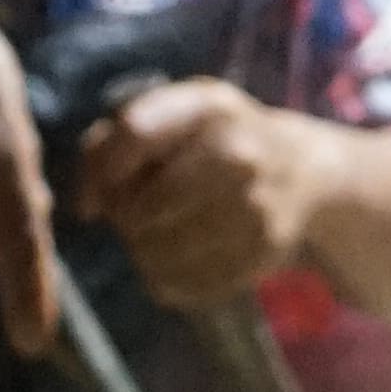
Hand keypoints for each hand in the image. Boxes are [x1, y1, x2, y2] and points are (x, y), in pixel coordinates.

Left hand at [70, 76, 316, 311]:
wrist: (305, 172)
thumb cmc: (215, 141)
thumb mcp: (171, 116)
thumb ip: (111, 144)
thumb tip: (85, 207)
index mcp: (208, 106)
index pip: (134, 132)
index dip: (102, 171)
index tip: (97, 195)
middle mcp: (238, 152)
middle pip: (144, 207)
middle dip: (125, 220)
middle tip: (132, 220)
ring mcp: (255, 205)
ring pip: (161, 253)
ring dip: (143, 254)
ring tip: (152, 241)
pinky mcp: (262, 252)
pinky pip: (188, 285)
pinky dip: (170, 281)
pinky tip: (176, 262)